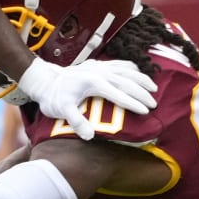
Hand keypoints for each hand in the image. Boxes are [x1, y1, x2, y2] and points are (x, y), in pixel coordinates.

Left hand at [15, 58, 156, 140]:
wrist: (44, 80)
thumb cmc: (53, 97)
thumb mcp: (61, 110)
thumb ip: (76, 121)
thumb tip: (89, 136)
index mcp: (94, 83)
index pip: (119, 94)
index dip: (133, 103)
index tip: (146, 111)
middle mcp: (99, 72)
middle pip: (127, 82)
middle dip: (142, 93)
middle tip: (154, 105)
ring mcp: (99, 66)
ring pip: (126, 70)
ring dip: (141, 79)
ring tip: (154, 89)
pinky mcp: (98, 64)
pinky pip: (119, 63)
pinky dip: (131, 68)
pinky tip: (139, 72)